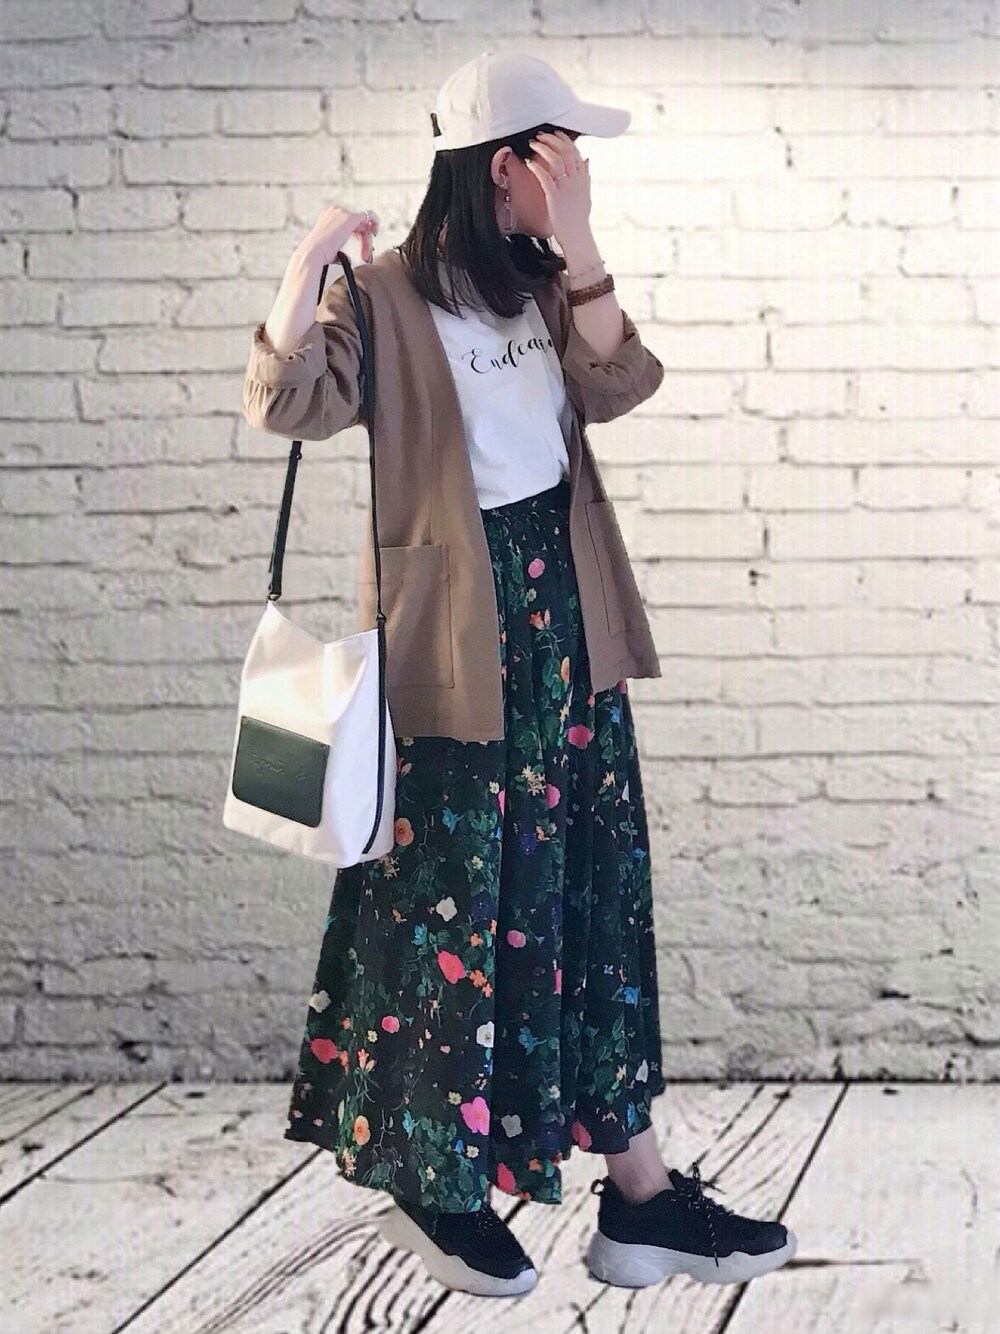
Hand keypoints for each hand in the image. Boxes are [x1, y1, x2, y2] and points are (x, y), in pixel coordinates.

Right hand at [300, 204, 379, 266]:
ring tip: (365, 254)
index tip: (362, 244)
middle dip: (364, 239)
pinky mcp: (350, 218)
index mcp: (328, 217)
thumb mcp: (331, 248)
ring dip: (367, 240)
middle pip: (357, 222)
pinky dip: (375, 223)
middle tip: (365, 254)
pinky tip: (375, 232)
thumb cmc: (319, 255)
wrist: (313, 254)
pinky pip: (368, 216)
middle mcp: (335, 212)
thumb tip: (350, 257)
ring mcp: (342, 213)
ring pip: (363, 224)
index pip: (349, 222)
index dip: (358, 233)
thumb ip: (340, 247)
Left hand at [524, 130, 591, 249]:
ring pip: (555, 160)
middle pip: (565, 151)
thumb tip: (587, 160)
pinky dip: (537, 167)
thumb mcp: (586, 194)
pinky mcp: (555, 197)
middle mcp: (576, 180)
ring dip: (543, 149)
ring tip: (533, 144)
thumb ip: (586, 176)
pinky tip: (530, 162)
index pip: (575, 151)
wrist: (577, 236)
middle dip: (551, 140)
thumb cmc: (579, 217)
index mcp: (583, 178)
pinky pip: (545, 177)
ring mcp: (566, 188)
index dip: (564, 140)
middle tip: (540, 136)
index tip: (555, 133)